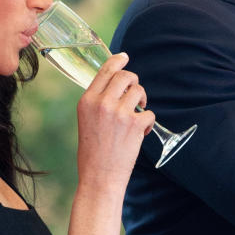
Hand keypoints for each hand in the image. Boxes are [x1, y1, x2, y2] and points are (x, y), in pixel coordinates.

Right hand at [75, 53, 153, 190]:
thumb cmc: (93, 152)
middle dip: (134, 82)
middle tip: (135, 94)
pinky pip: (148, 112)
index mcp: (87, 101)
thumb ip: (98, 102)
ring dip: (143, 100)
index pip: (105, 70)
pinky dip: (147, 122)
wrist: (99, 177)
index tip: (125, 57)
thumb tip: (116, 86)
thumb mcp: (86, 121)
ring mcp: (119, 113)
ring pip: (139, 91)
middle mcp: (102, 103)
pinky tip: (139, 133)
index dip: (118, 61)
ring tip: (138, 114)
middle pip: (126, 76)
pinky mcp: (134, 124)